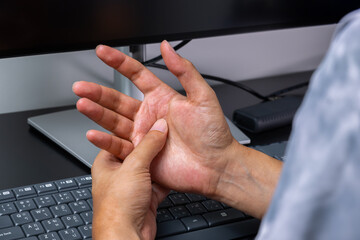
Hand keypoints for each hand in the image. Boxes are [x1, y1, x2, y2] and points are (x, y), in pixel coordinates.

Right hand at [73, 40, 235, 196]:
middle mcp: (149, 116)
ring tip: (83, 104)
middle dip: (98, 92)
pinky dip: (104, 141)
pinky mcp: (141, 155)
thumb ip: (184, 71)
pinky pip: (118, 146)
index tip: (103, 52)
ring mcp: (143, 135)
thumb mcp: (202, 96)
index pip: (136, 75)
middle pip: (117, 99)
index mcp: (161, 98)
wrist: (215, 165)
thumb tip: (168, 47)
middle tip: (81, 86)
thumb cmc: (213, 133)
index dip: (119, 63)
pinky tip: (93, 133)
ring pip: (114, 121)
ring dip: (97, 113)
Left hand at [92, 119, 168, 239]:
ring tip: (173, 148)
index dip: (136, 128)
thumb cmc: (117, 207)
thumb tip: (159, 128)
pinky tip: (174, 170)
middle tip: (165, 132)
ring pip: (150, 167)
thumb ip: (148, 145)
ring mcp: (132, 186)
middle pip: (139, 152)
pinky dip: (167, 178)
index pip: (121, 137)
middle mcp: (119, 173)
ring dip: (161, 161)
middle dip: (152, 145)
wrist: (127, 235)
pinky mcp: (145, 197)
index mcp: (106, 162)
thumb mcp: (134, 166)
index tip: (150, 121)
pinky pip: (159, 182)